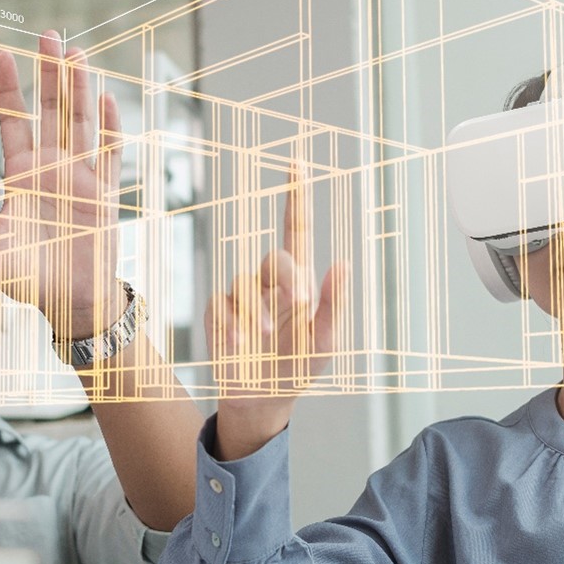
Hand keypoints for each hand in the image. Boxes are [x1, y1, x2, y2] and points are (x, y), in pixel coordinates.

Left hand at [0, 30, 126, 341]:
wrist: (70, 302)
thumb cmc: (27, 280)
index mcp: (22, 175)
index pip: (13, 121)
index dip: (9, 89)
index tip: (2, 54)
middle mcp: (52, 168)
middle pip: (51, 110)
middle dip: (50, 73)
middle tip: (49, 34)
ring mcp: (80, 177)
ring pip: (80, 122)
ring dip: (80, 88)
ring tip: (77, 53)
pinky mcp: (105, 192)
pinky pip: (109, 153)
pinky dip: (108, 127)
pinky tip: (106, 99)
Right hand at [208, 174, 346, 459]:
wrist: (262, 399)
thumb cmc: (296, 368)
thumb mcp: (325, 341)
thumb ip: (335, 304)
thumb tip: (344, 262)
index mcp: (299, 282)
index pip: (296, 229)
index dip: (295, 197)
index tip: (295, 164)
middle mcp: (268, 282)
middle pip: (275, 256)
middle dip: (287, 279)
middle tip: (297, 304)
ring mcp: (241, 296)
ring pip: (248, 282)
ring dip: (262, 310)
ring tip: (269, 338)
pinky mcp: (218, 312)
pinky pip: (224, 304)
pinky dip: (235, 324)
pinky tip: (241, 344)